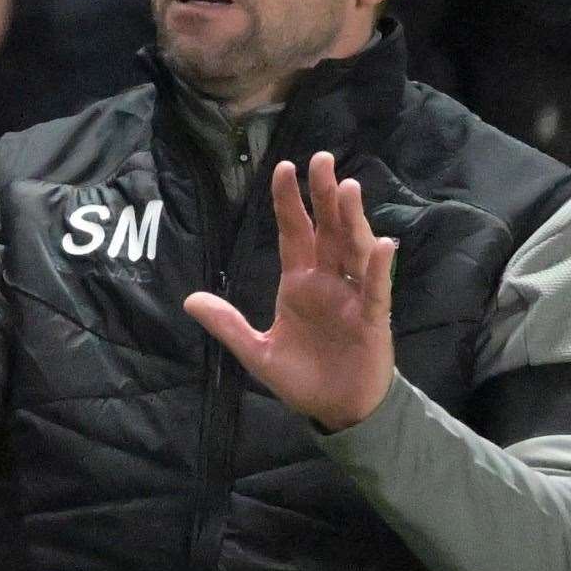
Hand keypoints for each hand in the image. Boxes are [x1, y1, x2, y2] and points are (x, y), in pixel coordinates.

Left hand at [185, 152, 396, 431]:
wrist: (336, 411)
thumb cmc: (303, 378)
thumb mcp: (257, 352)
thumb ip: (228, 325)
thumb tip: (189, 300)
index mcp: (299, 283)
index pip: (294, 232)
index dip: (289, 201)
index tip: (284, 167)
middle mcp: (327, 281)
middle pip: (326, 229)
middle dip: (324, 195)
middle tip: (322, 159)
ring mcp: (352, 296)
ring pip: (353, 249)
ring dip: (352, 219)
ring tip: (349, 188)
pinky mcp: (372, 319)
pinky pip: (376, 289)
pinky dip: (378, 268)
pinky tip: (381, 245)